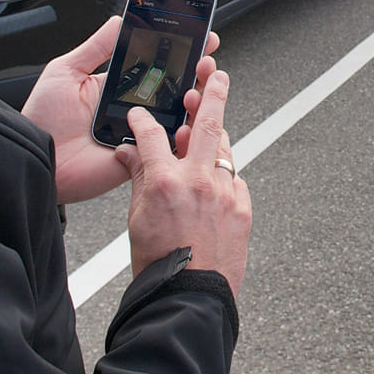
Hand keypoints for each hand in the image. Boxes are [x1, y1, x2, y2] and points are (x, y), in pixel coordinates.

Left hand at [22, 17, 220, 204]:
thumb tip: (120, 20)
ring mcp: (141, 133)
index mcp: (119, 86)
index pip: (157, 64)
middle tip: (206, 60)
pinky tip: (189, 121)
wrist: (35, 158)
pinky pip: (170, 148)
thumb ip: (95, 47)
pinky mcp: (142, 157)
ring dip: (195, 102)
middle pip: (176, 89)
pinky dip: (184, 136)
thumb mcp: (65, 72)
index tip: (200, 35)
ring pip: (179, 118)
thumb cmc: (43, 119)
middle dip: (197, 73)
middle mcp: (134, 109)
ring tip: (197, 88)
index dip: (181, 51)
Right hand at [118, 71, 251, 293]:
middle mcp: (198, 181)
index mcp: (165, 182)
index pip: (151, 134)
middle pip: (207, 122)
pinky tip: (212, 184)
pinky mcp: (243, 208)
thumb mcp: (137, 219)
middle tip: (215, 74)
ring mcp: (225, 193)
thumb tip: (130, 154)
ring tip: (204, 136)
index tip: (140, 116)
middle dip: (212, 92)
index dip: (142, 120)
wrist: (189, 299)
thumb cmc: (160, 266)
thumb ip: (139, 179)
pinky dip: (223, 177)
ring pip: (223, 151)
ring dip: (214, 141)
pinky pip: (234, 180)